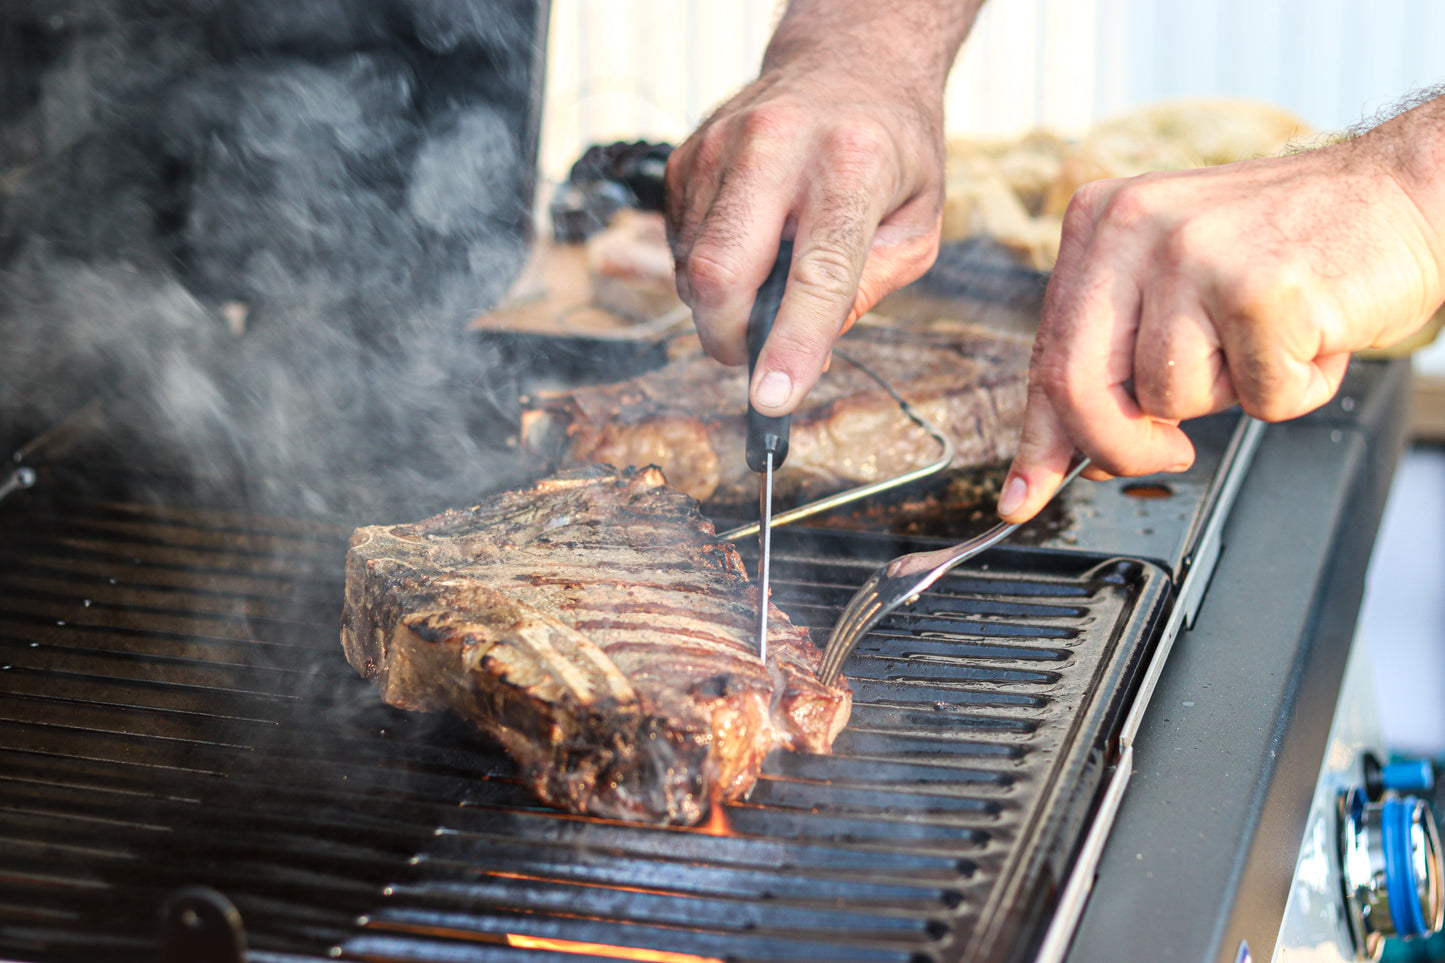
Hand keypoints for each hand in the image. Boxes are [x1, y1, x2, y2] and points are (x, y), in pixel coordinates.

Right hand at [665, 1, 977, 415]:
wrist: (849, 63)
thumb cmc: (891, 149)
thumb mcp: (915, 226)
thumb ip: (865, 293)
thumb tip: (804, 360)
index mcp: (853, 164)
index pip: (816, 274)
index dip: (791, 345)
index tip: (771, 399)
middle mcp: (777, 146)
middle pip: (723, 273)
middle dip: (730, 339)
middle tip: (754, 358)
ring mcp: (721, 146)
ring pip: (693, 269)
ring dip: (722, 306)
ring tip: (767, 280)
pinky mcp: (687, 154)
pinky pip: (679, 245)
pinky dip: (708, 270)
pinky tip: (748, 244)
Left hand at [997, 129, 1444, 522]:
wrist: (1401, 198)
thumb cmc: (1289, 250)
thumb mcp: (1174, 289)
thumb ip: (1114, 362)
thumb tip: (1065, 455)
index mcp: (1099, 222)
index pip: (1047, 353)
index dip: (1039, 439)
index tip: (1021, 495)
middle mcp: (1133, 228)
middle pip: (1079, 386)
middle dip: (1120, 447)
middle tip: (1169, 453)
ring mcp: (1195, 256)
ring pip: (1169, 400)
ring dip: (1229, 397)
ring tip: (1264, 338)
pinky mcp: (1263, 292)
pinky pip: (1258, 401)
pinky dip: (1294, 391)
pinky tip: (1310, 334)